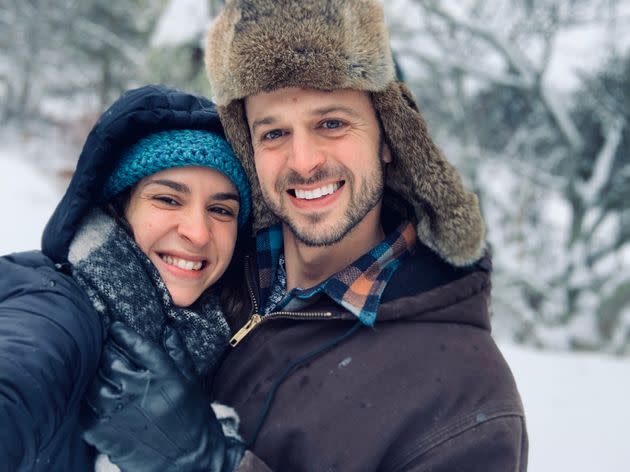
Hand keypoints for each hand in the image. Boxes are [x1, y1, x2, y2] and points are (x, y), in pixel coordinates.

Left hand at [81, 322, 243, 471]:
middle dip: (106, 350)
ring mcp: (120, 412)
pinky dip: (88, 398)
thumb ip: (178, 354)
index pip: (137, 345)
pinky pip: (86, 407)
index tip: (115, 328)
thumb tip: (167, 329)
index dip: (122, 333)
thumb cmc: (192, 419)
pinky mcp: (104, 432)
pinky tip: (95, 396)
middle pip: (111, 360)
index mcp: (166, 376)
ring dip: (95, 374)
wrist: (188, 461)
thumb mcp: (191, 383)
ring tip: (98, 371)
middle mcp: (141, 391)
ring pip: (95, 381)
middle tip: (105, 347)